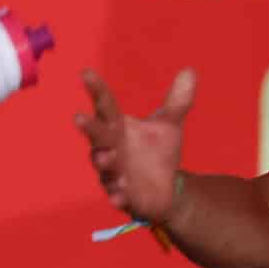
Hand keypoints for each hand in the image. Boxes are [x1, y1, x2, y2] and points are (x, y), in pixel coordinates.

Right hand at [73, 69, 193, 224]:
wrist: (165, 189)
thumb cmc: (158, 152)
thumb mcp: (169, 125)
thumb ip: (178, 101)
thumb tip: (190, 71)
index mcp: (117, 127)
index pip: (105, 105)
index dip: (96, 89)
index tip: (86, 72)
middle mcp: (110, 148)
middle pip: (97, 135)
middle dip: (89, 127)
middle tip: (78, 117)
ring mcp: (113, 173)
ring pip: (104, 167)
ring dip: (104, 162)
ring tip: (107, 159)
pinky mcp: (122, 195)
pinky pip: (117, 195)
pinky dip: (118, 195)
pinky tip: (121, 196)